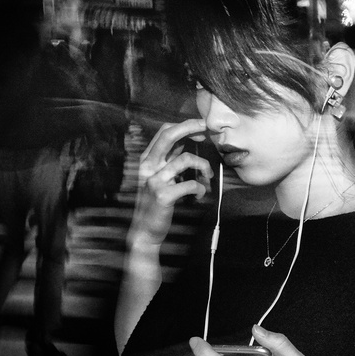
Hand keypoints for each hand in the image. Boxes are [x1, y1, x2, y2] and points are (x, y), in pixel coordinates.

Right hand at [132, 119, 212, 245]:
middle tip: (209, 128)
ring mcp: (154, 179)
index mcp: (147, 159)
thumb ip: (171, 159)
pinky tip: (200, 194)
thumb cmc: (157, 202)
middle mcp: (148, 166)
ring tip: (208, 176)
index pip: (164, 132)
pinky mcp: (163, 195)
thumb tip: (189, 139)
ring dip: (204, 165)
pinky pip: (190, 184)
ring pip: (186, 159)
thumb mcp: (161, 176)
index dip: (185, 126)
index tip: (202, 128)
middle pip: (169, 135)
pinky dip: (200, 188)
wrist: (145, 230)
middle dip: (191, 126)